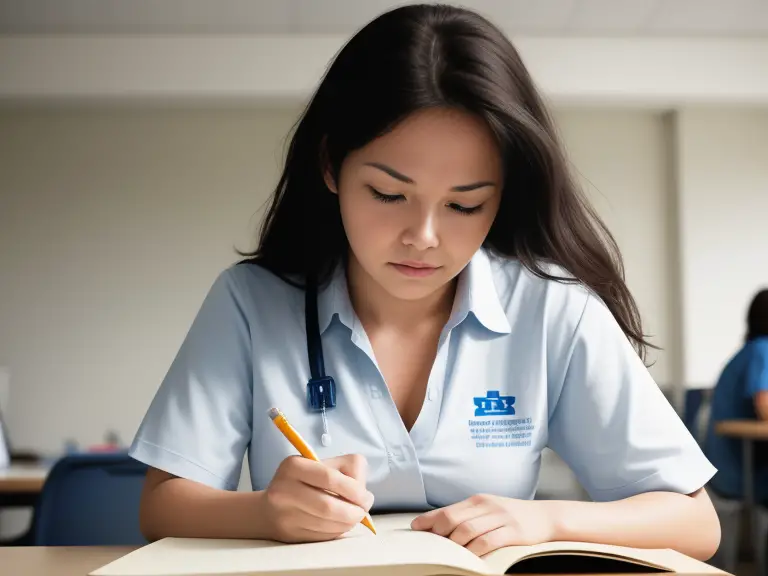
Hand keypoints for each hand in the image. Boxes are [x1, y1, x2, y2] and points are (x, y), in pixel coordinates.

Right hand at [261, 454, 374, 542]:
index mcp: (294, 466)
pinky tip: (338, 525)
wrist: (269, 508)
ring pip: (325, 524)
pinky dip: (336, 532)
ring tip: (353, 518)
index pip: (330, 478)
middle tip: (363, 512)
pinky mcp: (288, 534)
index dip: (354, 490)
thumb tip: (364, 496)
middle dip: (353, 512)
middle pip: (328, 506)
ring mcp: (284, 514)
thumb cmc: (306, 482)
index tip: (367, 498)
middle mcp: (284, 490)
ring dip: (347, 523)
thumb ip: (348, 471)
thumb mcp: (323, 464)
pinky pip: (320, 536)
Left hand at [411, 494, 557, 555]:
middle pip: (454, 518)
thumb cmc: (512, 516)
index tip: (415, 528)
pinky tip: (469, 559)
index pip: (447, 509)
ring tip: (448, 554)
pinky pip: (488, 541)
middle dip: (438, 533)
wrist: (545, 516)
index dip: (429, 519)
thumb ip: (468, 515)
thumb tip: (439, 526)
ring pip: (468, 530)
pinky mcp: (513, 531)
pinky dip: (475, 551)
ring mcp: (500, 517)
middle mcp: (486, 506)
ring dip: (454, 544)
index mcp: (477, 500)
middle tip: (431, 545)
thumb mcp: (489, 510)